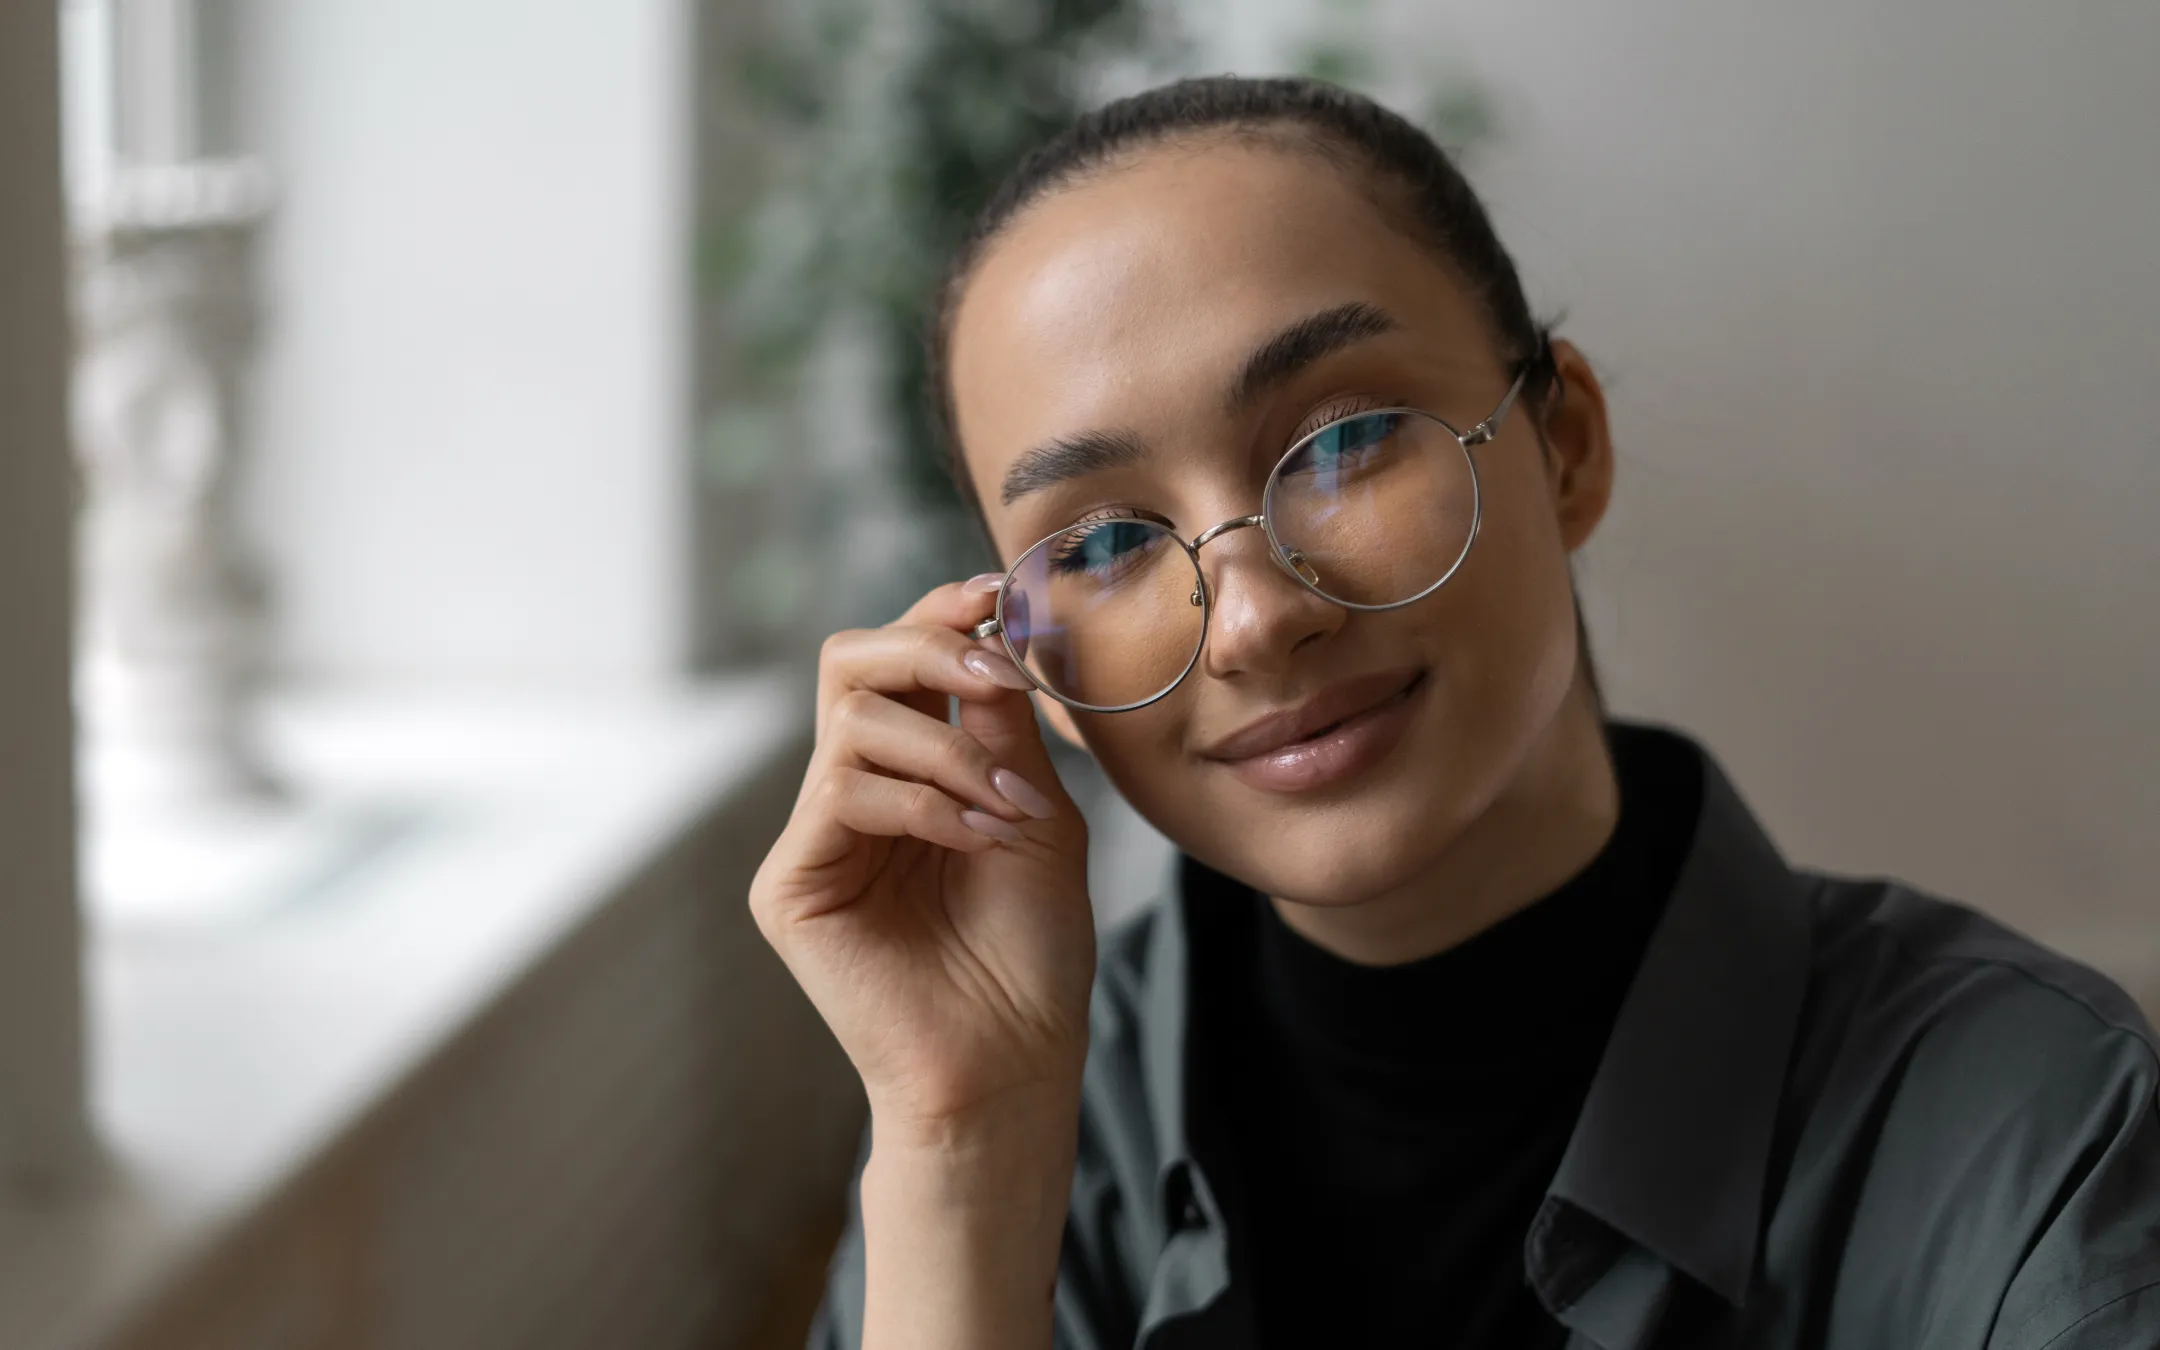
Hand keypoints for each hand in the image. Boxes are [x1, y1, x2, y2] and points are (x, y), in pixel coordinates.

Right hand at [751, 578, 1095, 1144]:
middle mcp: (849, 794)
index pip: (896, 660)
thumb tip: (984, 631)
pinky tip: (977, 840)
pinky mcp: (789, 886)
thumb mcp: (1036, 812)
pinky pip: (844, 792)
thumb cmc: (1032, 952)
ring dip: (947, 748)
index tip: (1000, 592)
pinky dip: (925, 802)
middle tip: (994, 674)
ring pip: (851, 722)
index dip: (938, 611)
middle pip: (846, 661)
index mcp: (905, 772)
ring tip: (1008, 809)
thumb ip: (1001, 728)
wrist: (1013, 1061)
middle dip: (925, 647)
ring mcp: (815, 839)